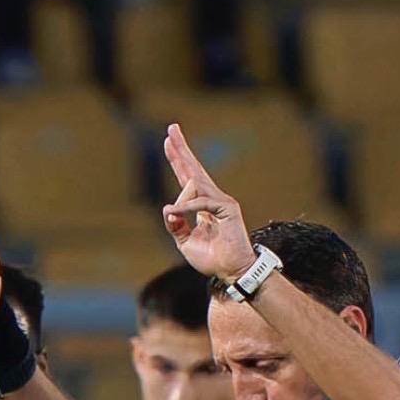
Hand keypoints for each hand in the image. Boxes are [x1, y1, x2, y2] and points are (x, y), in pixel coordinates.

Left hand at [161, 125, 253, 279]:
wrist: (232, 271)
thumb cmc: (212, 258)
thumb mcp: (185, 241)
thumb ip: (175, 225)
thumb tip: (167, 209)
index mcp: (201, 205)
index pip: (187, 178)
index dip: (178, 160)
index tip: (168, 141)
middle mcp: (212, 198)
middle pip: (193, 169)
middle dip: (181, 149)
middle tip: (171, 128)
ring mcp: (221, 201)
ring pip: (194, 183)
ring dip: (180, 185)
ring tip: (172, 193)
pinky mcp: (228, 208)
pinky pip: (201, 201)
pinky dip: (186, 206)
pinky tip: (174, 211)